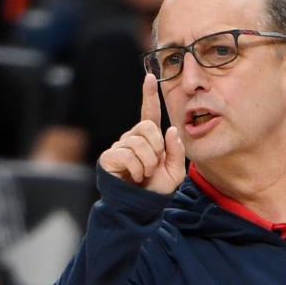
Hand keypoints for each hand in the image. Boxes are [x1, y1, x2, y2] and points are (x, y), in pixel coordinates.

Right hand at [98, 74, 184, 193]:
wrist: (139, 207)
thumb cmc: (155, 189)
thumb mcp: (174, 172)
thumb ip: (176, 152)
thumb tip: (170, 129)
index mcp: (148, 139)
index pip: (149, 113)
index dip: (149, 95)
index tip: (149, 77)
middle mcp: (132, 139)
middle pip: (147, 127)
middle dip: (156, 148)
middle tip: (154, 165)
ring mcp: (119, 147)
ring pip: (138, 143)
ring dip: (147, 163)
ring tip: (145, 175)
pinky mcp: (109, 157)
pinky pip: (127, 155)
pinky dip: (137, 169)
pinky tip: (135, 177)